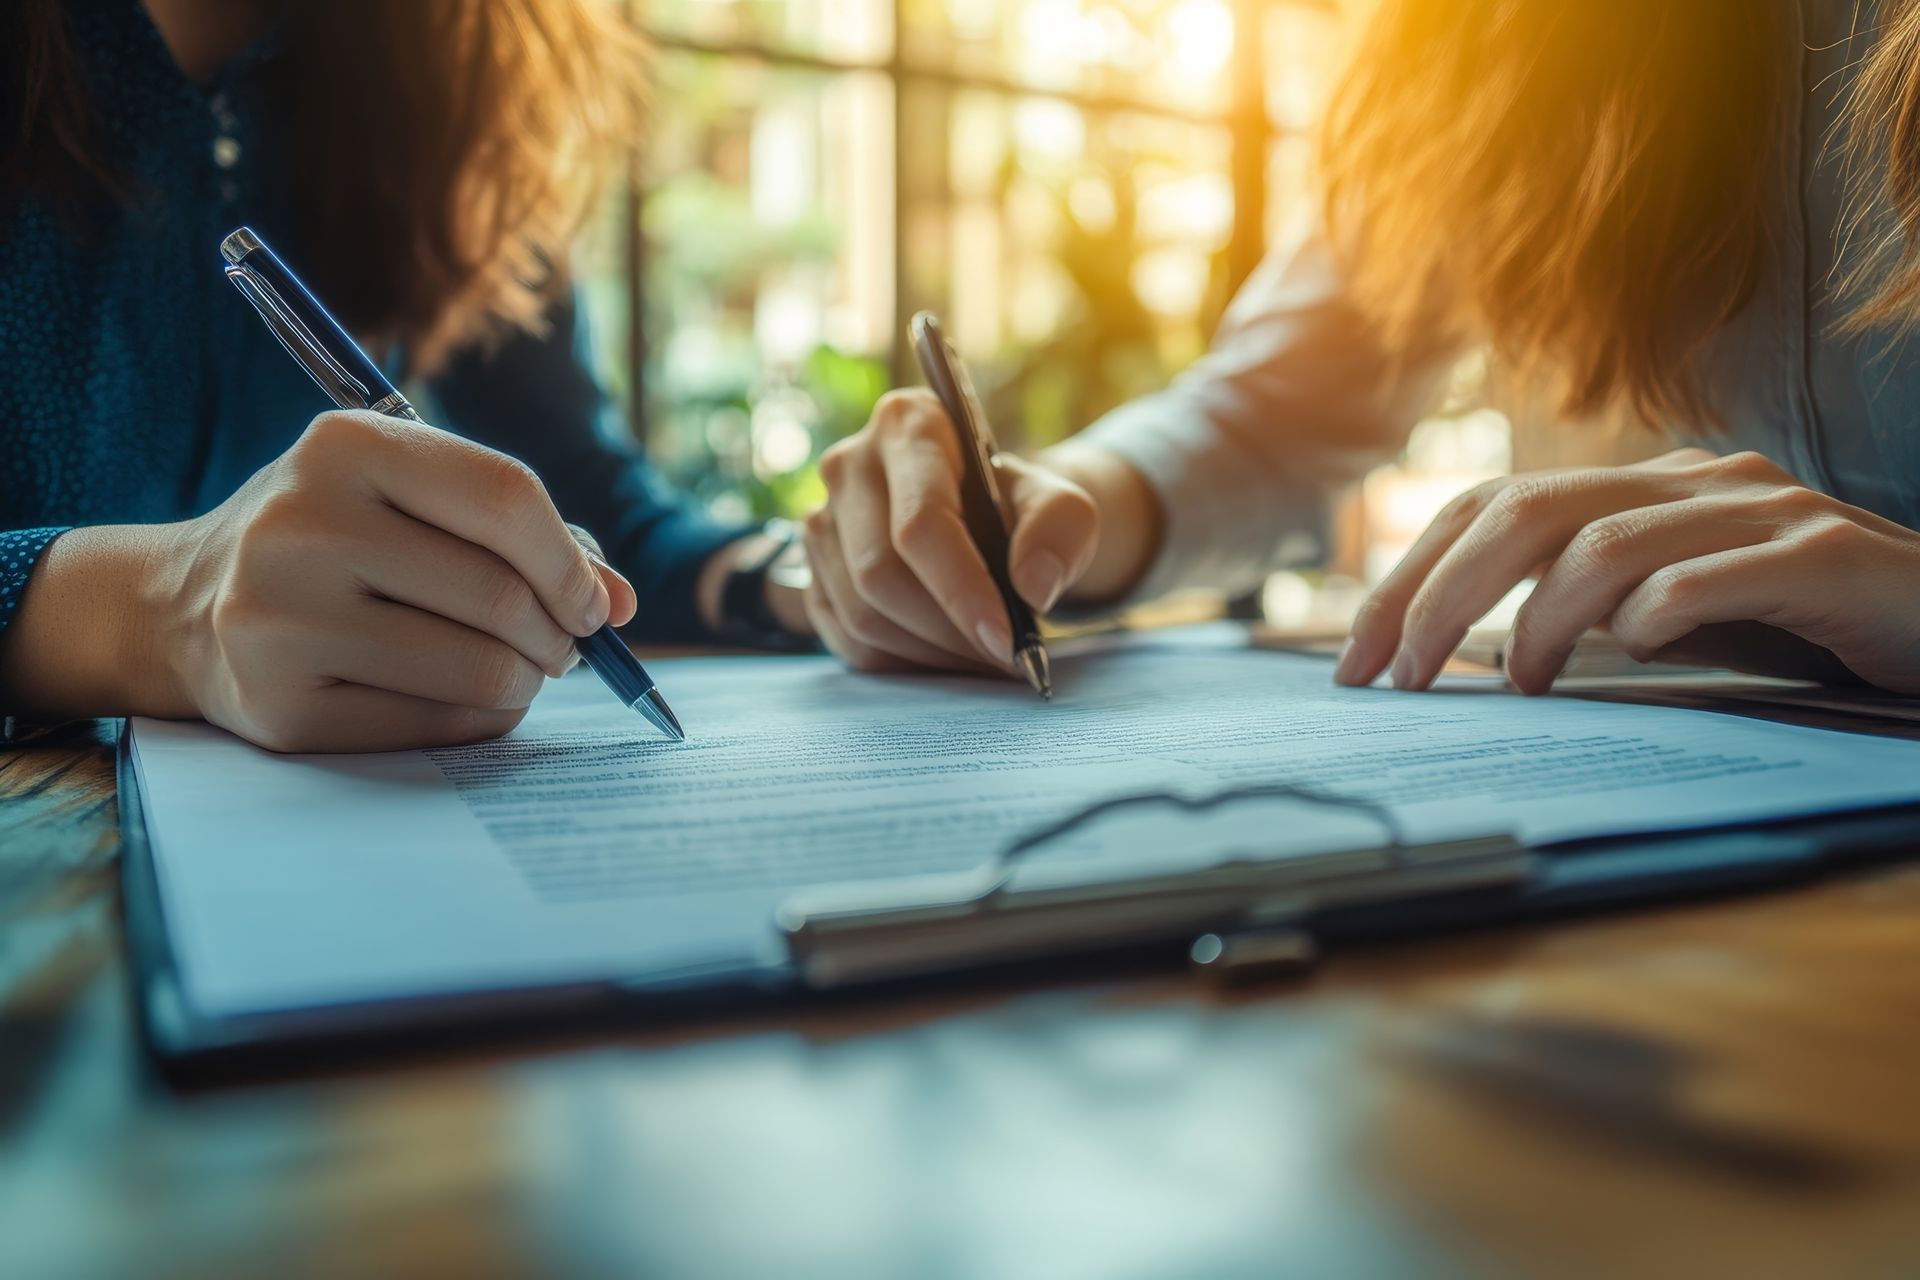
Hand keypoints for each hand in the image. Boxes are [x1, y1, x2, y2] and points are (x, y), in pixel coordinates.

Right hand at [142, 411, 634, 750]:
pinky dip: (480, 720)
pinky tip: (467, 699)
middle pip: (501, 595)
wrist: (187, 607)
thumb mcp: (413, 499)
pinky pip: (437, 727)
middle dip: (560, 635)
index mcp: (345, 447)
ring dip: (526, 681)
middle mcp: (302, 525)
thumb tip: (620, 602)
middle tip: (561, 646)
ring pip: (480, 670)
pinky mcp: (280, 707)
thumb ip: (526, 534)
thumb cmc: (340, 541)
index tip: (594, 602)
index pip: (505, 498)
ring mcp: (280, 620)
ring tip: (515, 668)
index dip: (571, 561)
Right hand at [802, 389, 1100, 672]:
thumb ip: (1063, 530)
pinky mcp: (812, 571)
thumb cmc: (1020, 508)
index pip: (921, 522)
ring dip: (930, 655)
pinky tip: (946, 658)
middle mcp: (849, 465)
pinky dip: (904, 664)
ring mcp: (821, 520)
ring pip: (861, 615)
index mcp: (908, 425)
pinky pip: (847, 641)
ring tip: (982, 659)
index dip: (962, 589)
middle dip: (948, 632)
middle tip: (1004, 659)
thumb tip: (1032, 587)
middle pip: (880, 574)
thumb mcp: (1063, 504)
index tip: (1006, 641)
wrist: (986, 519)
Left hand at [1334, 449, 1919, 694]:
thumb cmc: (1803, 629)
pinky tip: (1633, 653)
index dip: (1411, 575)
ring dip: (1539, 622)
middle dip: (1440, 595)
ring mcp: (1762, 513)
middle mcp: (1695, 484)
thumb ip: (1591, 613)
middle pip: (1526, 512)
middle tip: (1396, 675)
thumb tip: (1475, 656)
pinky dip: (1653, 617)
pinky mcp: (1823, 559)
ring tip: (1522, 684)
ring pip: (1603, 543)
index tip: (1358, 658)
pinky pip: (1709, 577)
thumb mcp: (1677, 615)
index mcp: (1647, 490)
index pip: (1493, 505)